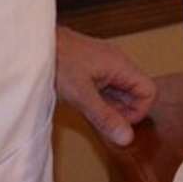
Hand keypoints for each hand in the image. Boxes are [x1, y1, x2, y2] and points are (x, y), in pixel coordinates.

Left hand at [54, 27, 155, 146]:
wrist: (34, 43)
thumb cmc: (57, 61)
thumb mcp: (81, 95)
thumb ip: (105, 117)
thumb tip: (127, 138)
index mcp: (120, 65)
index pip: (148, 91)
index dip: (138, 112)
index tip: (116, 122)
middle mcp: (117, 63)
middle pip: (135, 93)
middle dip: (121, 111)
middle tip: (97, 117)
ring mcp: (104, 64)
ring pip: (120, 91)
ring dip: (109, 106)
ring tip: (86, 108)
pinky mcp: (92, 67)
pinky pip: (106, 87)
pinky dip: (99, 99)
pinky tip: (81, 101)